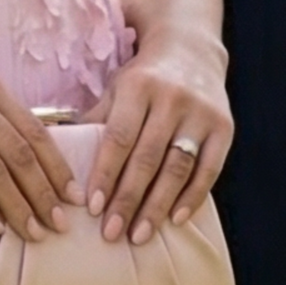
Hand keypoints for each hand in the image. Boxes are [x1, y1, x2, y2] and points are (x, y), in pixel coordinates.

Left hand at [82, 32, 231, 244]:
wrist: (191, 48)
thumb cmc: (144, 77)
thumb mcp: (117, 87)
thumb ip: (95, 119)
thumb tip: (61, 153)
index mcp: (138, 86)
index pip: (119, 137)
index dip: (105, 173)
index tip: (92, 208)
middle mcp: (171, 98)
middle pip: (147, 157)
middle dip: (128, 199)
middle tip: (111, 234)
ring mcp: (200, 113)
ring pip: (177, 167)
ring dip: (157, 206)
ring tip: (139, 236)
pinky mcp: (224, 127)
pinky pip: (209, 169)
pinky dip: (192, 197)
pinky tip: (175, 220)